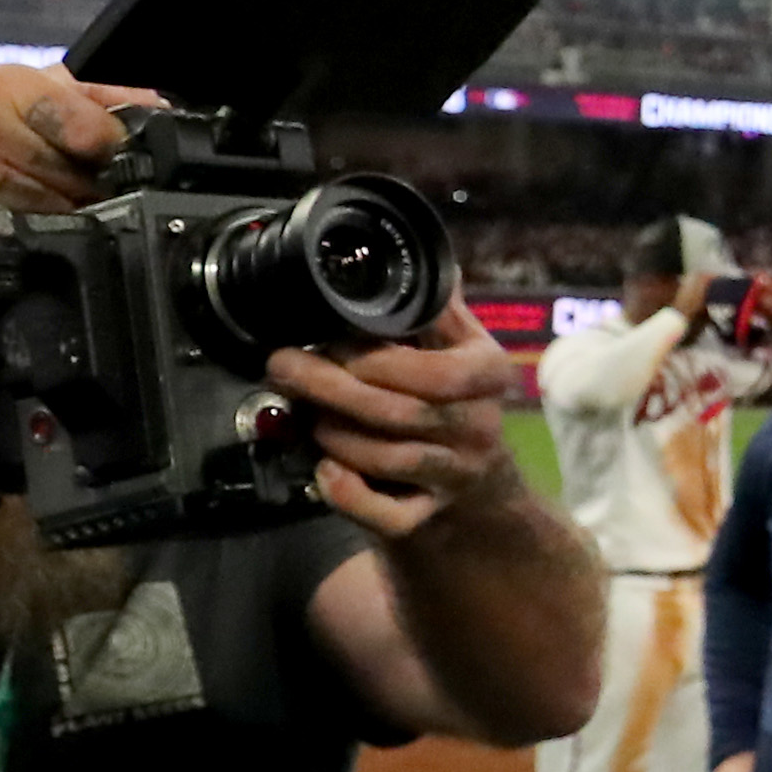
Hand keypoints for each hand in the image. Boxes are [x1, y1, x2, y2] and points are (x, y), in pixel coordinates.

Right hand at [0, 62, 160, 226]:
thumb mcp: (17, 93)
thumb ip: (91, 96)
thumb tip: (161, 110)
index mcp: (4, 83)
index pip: (94, 127)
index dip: (114, 154)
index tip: (115, 164)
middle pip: (78, 178)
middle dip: (91, 191)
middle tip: (79, 191)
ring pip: (52, 213)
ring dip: (64, 219)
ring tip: (44, 206)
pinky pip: (14, 240)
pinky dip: (28, 241)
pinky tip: (15, 229)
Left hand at [267, 302, 529, 539]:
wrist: (481, 491)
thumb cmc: (457, 404)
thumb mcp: (459, 348)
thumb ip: (435, 310)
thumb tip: (411, 254)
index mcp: (488, 376)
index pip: (436, 373)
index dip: (373, 359)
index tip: (327, 341)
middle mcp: (478, 428)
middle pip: (399, 413)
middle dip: (331, 389)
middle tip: (283, 366)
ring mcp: (454, 476)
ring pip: (386, 459)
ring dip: (332, 434)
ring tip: (302, 413)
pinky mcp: (428, 517)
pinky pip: (386, 515)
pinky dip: (348, 493)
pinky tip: (324, 469)